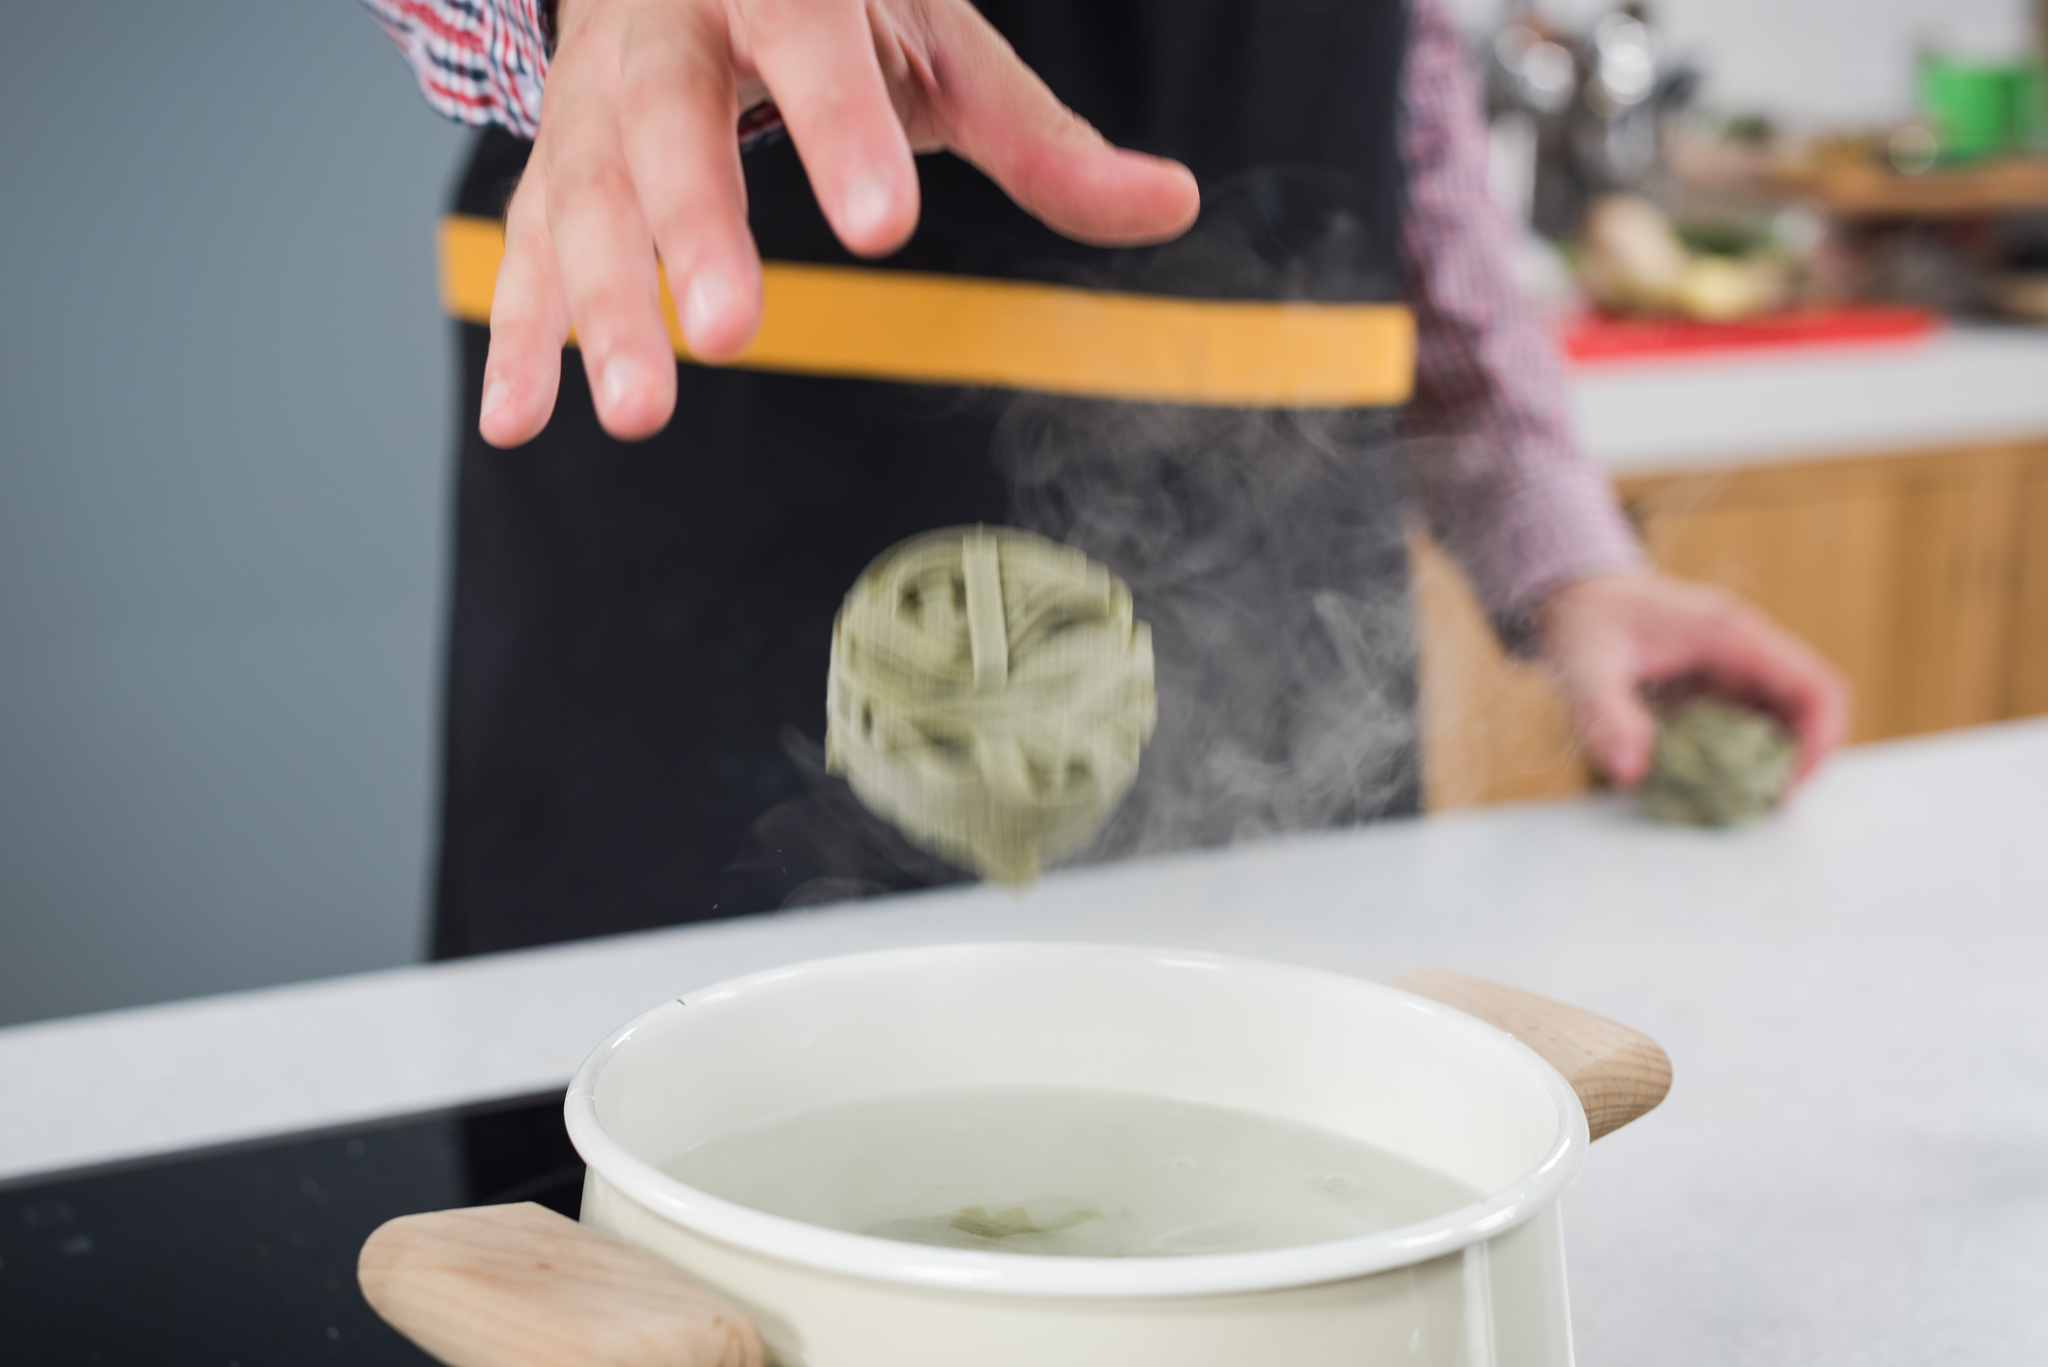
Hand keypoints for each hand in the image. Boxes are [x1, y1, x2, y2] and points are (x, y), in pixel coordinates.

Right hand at [479, 0, 1202, 447]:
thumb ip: (1037, 137)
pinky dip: (523, 333)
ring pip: (584, 195)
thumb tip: (1171, 207)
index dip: (843, 134)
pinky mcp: (558, 159)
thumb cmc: (833, 2)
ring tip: (637, 410)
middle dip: (693, 231)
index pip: (810, 47)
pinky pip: (528, 246)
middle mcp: (667, 27)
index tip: (882, 225)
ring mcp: (596, 97)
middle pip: (667, 125)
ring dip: (601, 308)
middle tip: (733, 334)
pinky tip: (520, 418)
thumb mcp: (936, 41)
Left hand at [1535, 573, 1850, 789]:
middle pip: (1806, 712)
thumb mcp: (1584, 668)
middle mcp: (1745, 649)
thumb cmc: (1583, 621)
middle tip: (1755, 806)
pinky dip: (1735, 759)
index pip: (1814, 689)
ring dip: (1765, 765)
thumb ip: (1604, 716)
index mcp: (1732, 636)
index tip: (1788, 789)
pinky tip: (1703, 784)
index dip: (1819, 743)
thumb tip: (1629, 772)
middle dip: (1792, 764)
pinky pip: (1745, 727)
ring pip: (1779, 723)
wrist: (1569, 595)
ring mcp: (1733, 668)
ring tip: (1730, 802)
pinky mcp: (1715, 686)